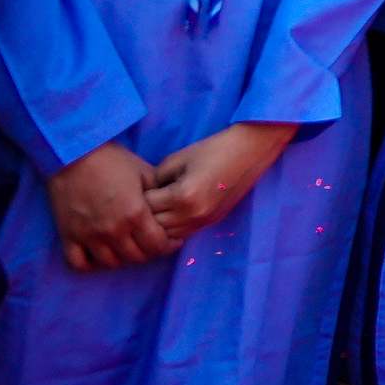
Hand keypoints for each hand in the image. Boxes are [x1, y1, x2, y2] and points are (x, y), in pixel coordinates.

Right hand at [46, 141, 177, 272]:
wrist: (74, 155)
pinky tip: (99, 254)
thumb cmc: (113, 161)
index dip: (167, 246)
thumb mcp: (144, 173)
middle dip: (147, 252)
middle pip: (135, 257)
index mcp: (135, 214)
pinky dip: (90, 264)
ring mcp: (89, 236)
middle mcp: (113, 230)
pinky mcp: (69, 236)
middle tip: (150, 244)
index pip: (156, 245)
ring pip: (111, 263)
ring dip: (122, 258)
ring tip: (127, 247)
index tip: (170, 241)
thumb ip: (158, 195)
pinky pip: (79, 264)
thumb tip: (170, 209)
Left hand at [142, 120, 295, 242]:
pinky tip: (169, 216)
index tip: (133, 190)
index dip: (136, 198)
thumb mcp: (178, 158)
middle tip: (139, 203)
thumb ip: (156, 178)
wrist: (251, 150)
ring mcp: (203, 221)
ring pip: (167, 236)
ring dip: (157, 226)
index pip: (146, 207)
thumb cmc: (213, 148)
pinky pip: (182, 234)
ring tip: (153, 211)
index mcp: (183, 196)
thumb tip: (144, 193)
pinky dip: (171, 229)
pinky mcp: (211, 222)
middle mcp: (193, 214)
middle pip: (154, 226)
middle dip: (144, 215)